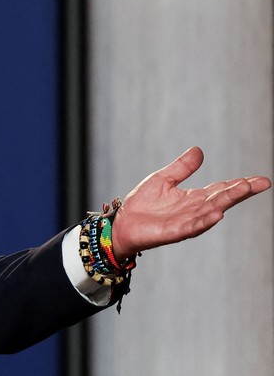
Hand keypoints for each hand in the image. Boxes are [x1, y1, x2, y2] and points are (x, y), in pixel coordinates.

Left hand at [110, 147, 270, 257]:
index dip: (240, 184)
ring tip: (243, 190)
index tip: (260, 179)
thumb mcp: (162, 179)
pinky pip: (192, 226)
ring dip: (227, 201)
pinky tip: (217, 214)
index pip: (221, 189)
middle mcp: (194, 210)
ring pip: (211, 210)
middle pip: (222, 199)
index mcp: (193, 198)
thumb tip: (199, 150)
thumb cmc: (143, 204)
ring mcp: (186, 221)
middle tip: (260, 183)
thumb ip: (181, 167)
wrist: (122, 223)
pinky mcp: (174, 231)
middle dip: (240, 191)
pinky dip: (205, 221)